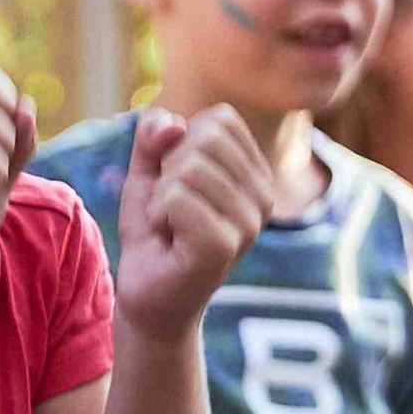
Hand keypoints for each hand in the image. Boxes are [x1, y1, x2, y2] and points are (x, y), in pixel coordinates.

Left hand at [109, 105, 276, 337]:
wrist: (148, 295)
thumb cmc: (155, 231)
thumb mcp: (148, 171)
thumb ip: (153, 134)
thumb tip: (175, 123)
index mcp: (256, 174)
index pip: (220, 119)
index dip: (182, 142)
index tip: (178, 182)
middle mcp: (264, 197)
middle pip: (205, 137)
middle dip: (169, 168)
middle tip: (170, 207)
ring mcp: (249, 223)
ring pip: (188, 167)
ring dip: (161, 196)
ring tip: (170, 226)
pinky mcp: (224, 245)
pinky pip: (177, 197)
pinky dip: (158, 214)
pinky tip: (169, 239)